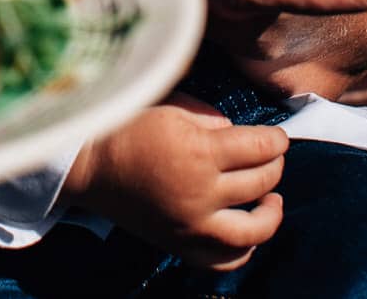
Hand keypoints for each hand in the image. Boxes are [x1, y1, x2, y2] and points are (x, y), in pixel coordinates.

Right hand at [62, 98, 286, 270]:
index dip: (277, 139)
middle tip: (271, 155)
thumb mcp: (170, 107)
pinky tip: (248, 232)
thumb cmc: (127, 128)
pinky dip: (244, 250)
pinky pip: (225, 260)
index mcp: (198, 152)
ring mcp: (192, 225)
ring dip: (272, 212)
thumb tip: (239, 134)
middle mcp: (200, 192)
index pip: (260, 146)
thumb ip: (211, 117)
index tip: (277, 136)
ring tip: (272, 199)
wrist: (89, 167)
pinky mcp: (181, 245)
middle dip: (275, 164)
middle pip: (262, 181)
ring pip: (254, 229)